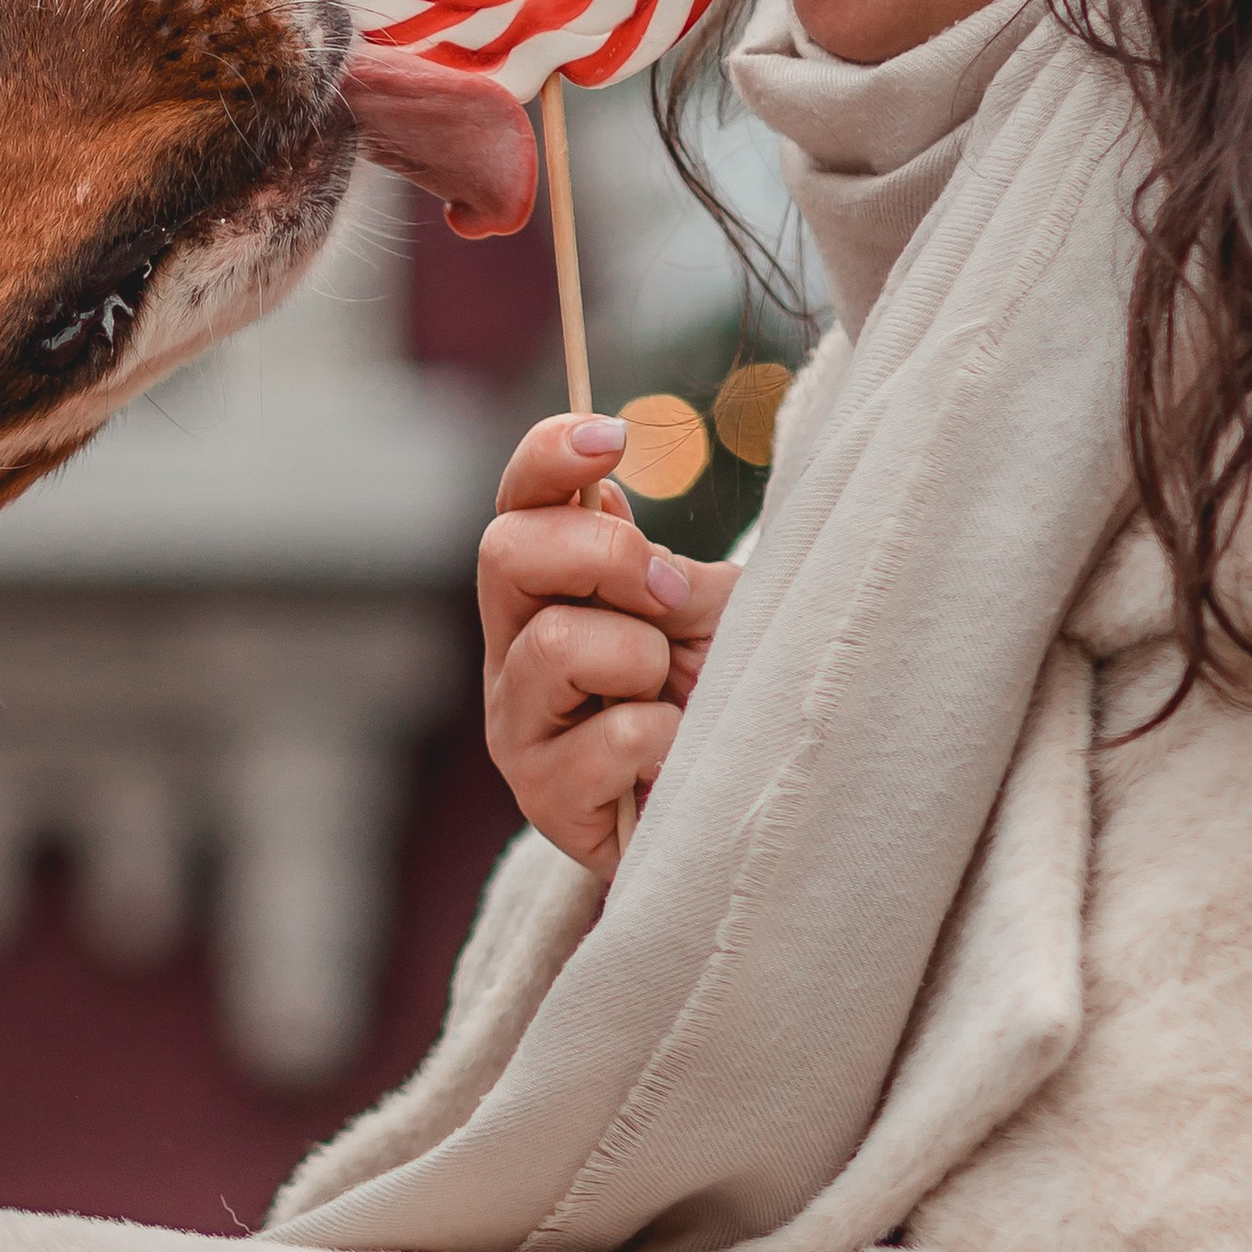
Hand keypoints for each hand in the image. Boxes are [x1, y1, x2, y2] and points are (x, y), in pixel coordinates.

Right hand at [480, 414, 740, 881]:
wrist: (745, 813)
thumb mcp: (706, 614)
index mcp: (547, 587)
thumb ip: (655, 563)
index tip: (613, 438)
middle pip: (506, 552)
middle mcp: (513, 647)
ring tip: (671, 696)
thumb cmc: (722, 698)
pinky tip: (676, 761)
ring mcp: (518, 723)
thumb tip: (602, 495)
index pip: (518, 500)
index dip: (549, 456)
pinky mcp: (544, 797)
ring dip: (641, 660)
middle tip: (669, 596)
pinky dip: (667, 742)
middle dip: (604, 556)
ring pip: (554, 645)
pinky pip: (611, 738)